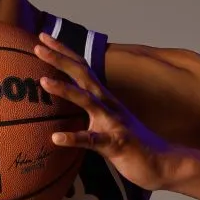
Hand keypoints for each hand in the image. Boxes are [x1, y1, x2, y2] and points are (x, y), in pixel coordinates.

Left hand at [35, 33, 173, 190]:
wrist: (162, 162)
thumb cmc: (129, 142)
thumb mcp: (106, 119)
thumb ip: (89, 108)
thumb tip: (68, 99)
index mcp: (103, 97)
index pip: (81, 67)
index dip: (63, 52)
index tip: (43, 37)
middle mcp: (108, 104)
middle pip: (82, 74)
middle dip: (60, 59)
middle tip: (37, 45)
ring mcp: (113, 122)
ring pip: (88, 102)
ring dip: (65, 90)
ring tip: (43, 81)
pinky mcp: (116, 144)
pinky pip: (93, 141)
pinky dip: (74, 138)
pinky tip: (56, 138)